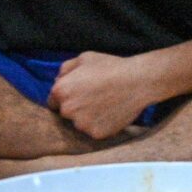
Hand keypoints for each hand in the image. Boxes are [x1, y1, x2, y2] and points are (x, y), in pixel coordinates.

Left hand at [47, 51, 164, 140]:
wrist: (138, 81)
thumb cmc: (111, 66)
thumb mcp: (84, 58)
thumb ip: (65, 69)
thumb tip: (58, 80)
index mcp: (60, 91)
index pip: (53, 102)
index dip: (65, 98)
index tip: (78, 95)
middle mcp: (67, 110)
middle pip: (66, 114)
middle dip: (76, 108)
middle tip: (94, 99)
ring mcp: (82, 124)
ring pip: (80, 124)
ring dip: (88, 118)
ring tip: (105, 105)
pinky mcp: (96, 134)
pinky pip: (94, 131)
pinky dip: (101, 125)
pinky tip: (111, 113)